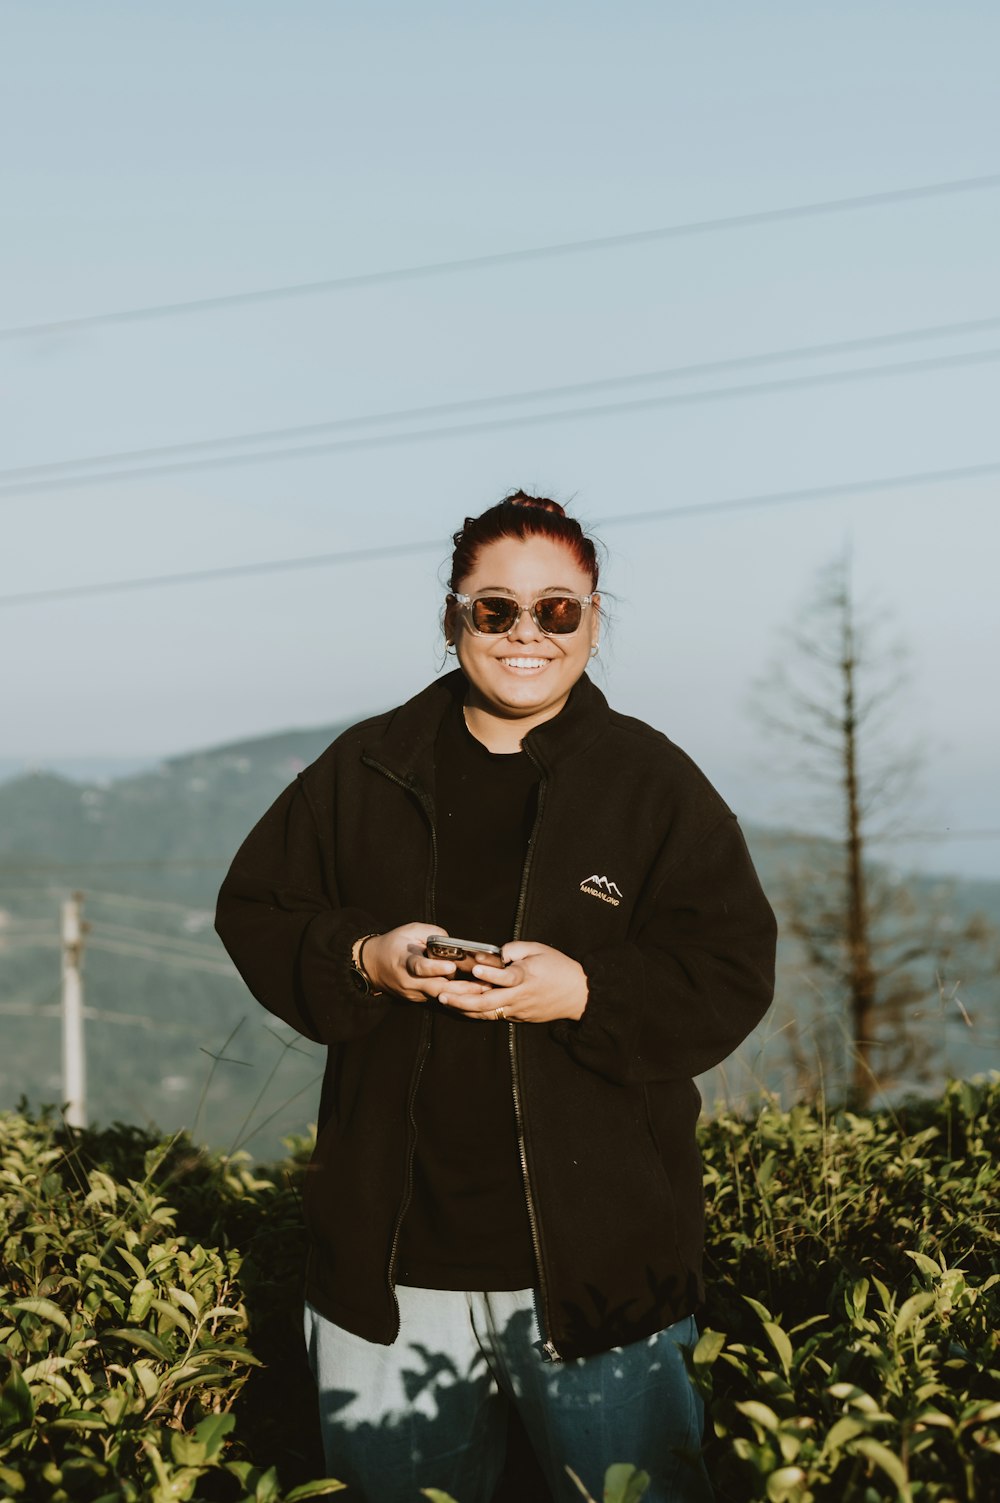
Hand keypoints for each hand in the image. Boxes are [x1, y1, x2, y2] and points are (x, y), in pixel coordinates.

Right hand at [360, 923, 493, 1004]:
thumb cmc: (394, 944)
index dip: (435, 968)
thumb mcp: (411, 930)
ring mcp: (414, 993)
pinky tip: (474, 995)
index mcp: (404, 961)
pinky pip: (439, 999)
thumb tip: (454, 944)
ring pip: (440, 997)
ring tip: (485, 991)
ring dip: (462, 995)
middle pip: (437, 988)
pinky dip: (455, 997)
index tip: (451, 966)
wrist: (372, 965)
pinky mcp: (418, 1000)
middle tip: (483, 986)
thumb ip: (433, 935)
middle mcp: (409, 982)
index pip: (420, 967)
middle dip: (461, 988)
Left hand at [438, 940, 587, 1023]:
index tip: (475, 970)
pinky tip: (462, 1007)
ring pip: (487, 1013)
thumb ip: (516, 949)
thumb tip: (497, 953)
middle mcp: (520, 996)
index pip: (506, 977)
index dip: (490, 975)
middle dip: (462, 1000)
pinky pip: (495, 1016)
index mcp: (526, 977)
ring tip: (445, 1002)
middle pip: (488, 1003)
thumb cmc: (559, 967)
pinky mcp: (519, 1017)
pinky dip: (477, 1012)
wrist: (579, 995)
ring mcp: (518, 1010)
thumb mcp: (540, 949)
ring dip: (464, 1009)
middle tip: (442, 994)